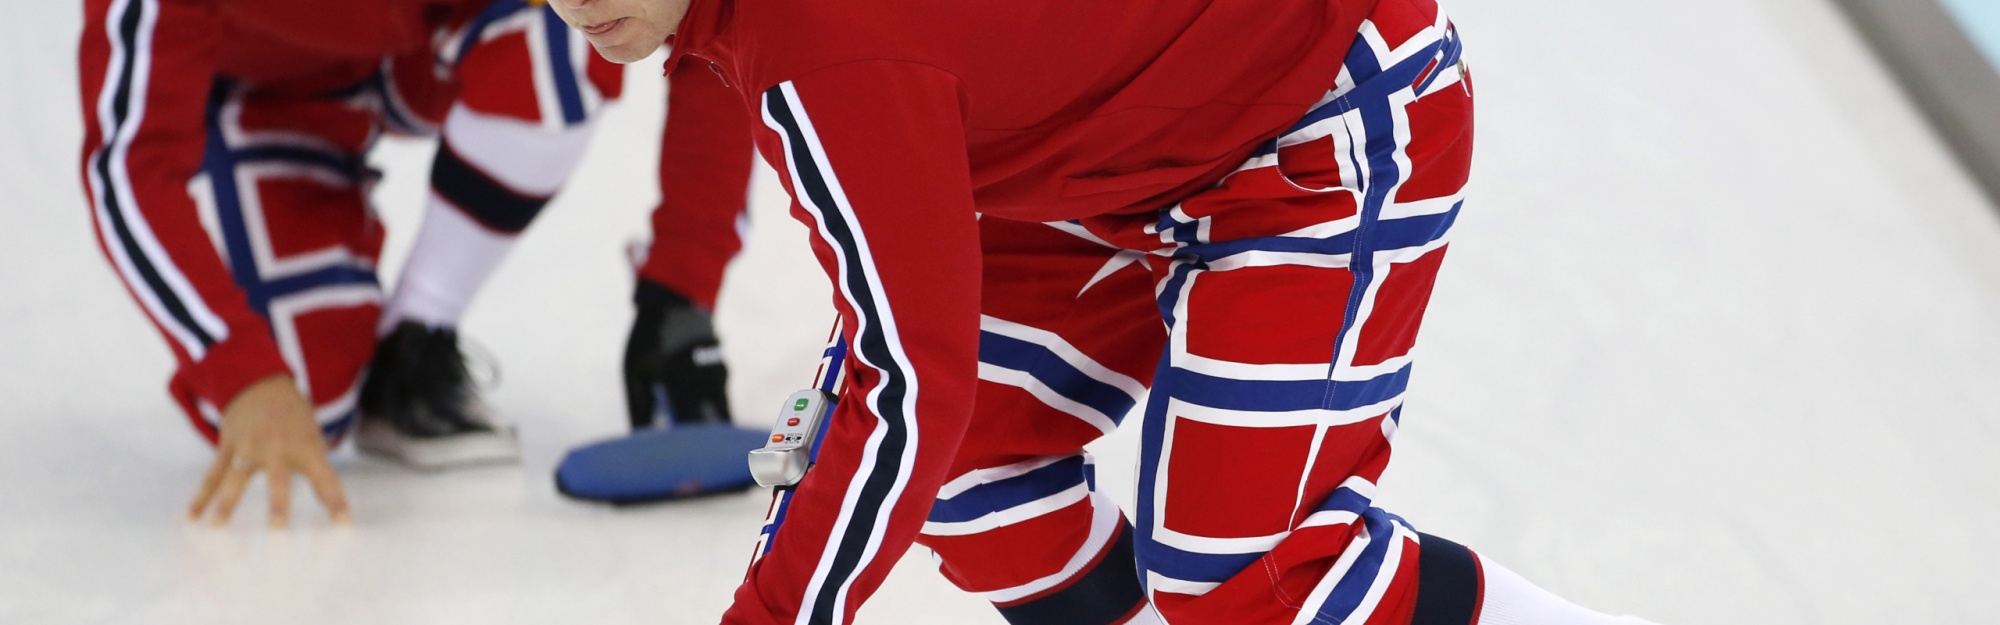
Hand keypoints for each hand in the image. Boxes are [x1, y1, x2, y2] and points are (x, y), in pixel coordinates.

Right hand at [189, 375, 351, 527]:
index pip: (324, 478)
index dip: (334, 500)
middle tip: (277, 529)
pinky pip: (213, 474)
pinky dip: (201, 496)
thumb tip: (333, 508)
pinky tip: (192, 517)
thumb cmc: (295, 420)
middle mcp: (277, 446)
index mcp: (305, 446)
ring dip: (227, 502)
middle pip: (278, 479)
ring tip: (217, 526)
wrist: (261, 383)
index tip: (343, 522)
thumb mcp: (313, 438)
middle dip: (278, 504)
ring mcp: (248, 445)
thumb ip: (318, 469)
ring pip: (236, 477)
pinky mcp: (227, 445)